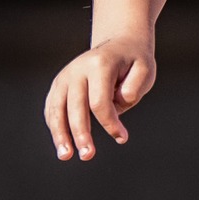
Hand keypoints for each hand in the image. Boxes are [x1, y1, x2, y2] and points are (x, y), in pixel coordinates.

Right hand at [44, 38, 155, 161]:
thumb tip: (117, 105)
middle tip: (88, 156)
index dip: (109, 123)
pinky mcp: (59, 84)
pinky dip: (55, 126)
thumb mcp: (145, 69)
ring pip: (57, 109)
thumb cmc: (134, 61)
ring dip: (60, 134)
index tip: (122, 138)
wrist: (118, 43)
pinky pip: (53, 108)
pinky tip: (62, 144)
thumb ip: (135, 87)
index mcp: (99, 65)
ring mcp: (65, 77)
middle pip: (75, 107)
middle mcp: (77, 70)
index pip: (99, 101)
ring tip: (65, 156)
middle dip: (81, 134)